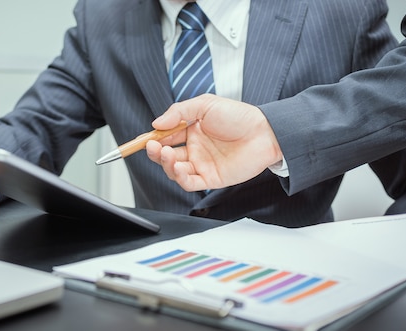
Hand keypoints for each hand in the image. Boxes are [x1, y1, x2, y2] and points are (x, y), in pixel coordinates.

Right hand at [146, 94, 282, 191]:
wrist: (265, 133)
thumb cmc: (240, 116)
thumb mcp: (205, 105)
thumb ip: (179, 112)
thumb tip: (156, 124)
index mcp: (192, 130)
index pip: (165, 136)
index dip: (151, 139)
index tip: (140, 140)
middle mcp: (195, 148)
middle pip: (165, 155)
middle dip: (154, 152)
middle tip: (152, 146)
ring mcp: (202, 163)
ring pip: (174, 169)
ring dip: (165, 163)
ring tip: (165, 153)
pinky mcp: (211, 178)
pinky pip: (189, 182)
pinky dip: (178, 177)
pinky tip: (176, 167)